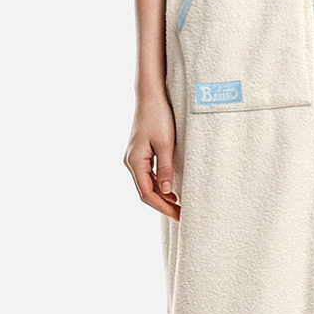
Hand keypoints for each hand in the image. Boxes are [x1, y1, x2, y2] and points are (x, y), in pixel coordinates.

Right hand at [126, 94, 179, 219]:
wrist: (151, 96)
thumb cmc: (158, 117)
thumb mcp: (165, 144)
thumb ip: (165, 169)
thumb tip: (166, 192)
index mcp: (135, 162)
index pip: (147, 194)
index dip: (162, 207)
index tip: (178, 216)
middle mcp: (131, 162)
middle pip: (146, 191)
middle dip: (163, 205)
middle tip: (181, 215)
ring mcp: (135, 158)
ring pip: (147, 184)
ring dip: (162, 196)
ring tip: (179, 206)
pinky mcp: (141, 153)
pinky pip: (148, 175)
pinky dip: (159, 185)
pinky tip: (171, 191)